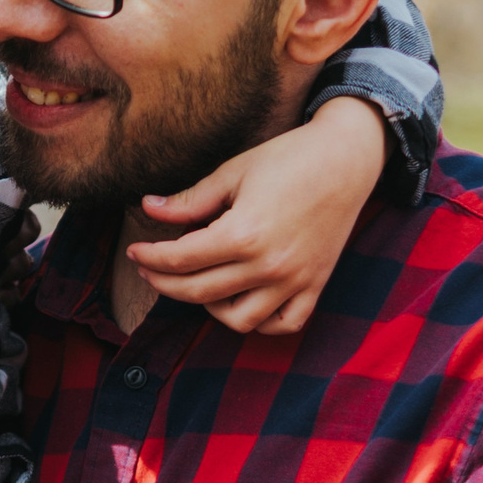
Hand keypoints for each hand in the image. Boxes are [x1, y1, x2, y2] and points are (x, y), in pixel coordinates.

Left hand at [123, 95, 386, 333]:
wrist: (347, 158)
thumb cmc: (288, 158)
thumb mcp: (233, 172)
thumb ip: (190, 200)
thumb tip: (148, 208)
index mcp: (243, 234)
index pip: (180, 260)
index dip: (151, 257)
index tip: (135, 251)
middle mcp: (269, 266)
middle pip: (199, 292)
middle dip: (165, 282)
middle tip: (149, 268)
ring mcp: (294, 280)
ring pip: (239, 319)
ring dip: (210, 307)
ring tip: (199, 283)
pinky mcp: (315, 285)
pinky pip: (283, 324)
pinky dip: (260, 322)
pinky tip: (242, 301)